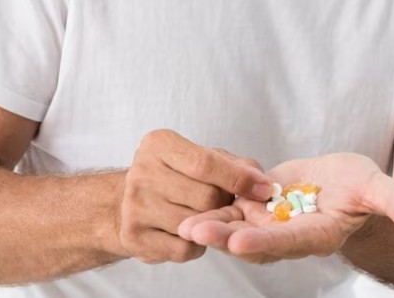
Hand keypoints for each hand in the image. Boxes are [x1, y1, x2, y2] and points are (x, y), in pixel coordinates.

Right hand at [116, 129, 272, 263]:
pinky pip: (184, 248)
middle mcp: (141, 173)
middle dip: (225, 203)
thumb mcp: (204, 158)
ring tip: (204, 215)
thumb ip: (237, 166)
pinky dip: (196, 245)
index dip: (239, 179)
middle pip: (206, 197)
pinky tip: (189, 233)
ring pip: (197, 225)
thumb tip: (264, 186)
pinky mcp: (135, 237)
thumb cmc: (178, 176)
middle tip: (224, 203)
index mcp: (159, 145)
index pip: (206, 163)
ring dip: (211, 225)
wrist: (129, 202)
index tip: (264, 190)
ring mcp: (134, 206)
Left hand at [177, 152, 393, 263]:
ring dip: (210, 225)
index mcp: (318, 234)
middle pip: (253, 238)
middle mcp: (288, 234)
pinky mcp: (255, 206)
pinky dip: (211, 205)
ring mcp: (269, 221)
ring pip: (235, 225)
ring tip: (181, 222)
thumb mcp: (378, 188)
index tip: (241, 242)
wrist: (340, 187)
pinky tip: (185, 200)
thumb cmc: (361, 188)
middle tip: (196, 232)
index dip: (265, 241)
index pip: (289, 242)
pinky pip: (230, 207)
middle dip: (225, 236)